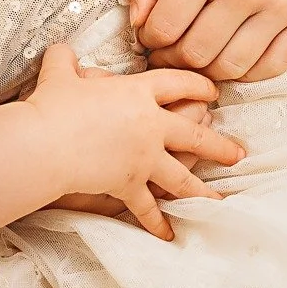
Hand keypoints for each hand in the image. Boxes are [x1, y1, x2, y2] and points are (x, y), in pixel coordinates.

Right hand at [24, 45, 243, 239]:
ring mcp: (144, 159)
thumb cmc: (54, 104)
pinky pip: (148, 208)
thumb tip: (62, 52)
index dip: (197, 85)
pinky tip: (170, 235)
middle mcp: (151, 126)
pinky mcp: (130, 186)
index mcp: (138, 92)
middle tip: (239, 153)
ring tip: (220, 200)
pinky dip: (158, 223)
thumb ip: (66, 59)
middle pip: (194, 133)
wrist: (47, 143)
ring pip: (182, 176)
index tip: (212, 92)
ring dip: (203, 190)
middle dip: (219, 145)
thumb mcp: (59, 72)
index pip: (177, 83)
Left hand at [126, 0, 286, 81]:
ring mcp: (283, 4)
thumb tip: (138, 22)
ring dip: (207, 70)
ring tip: (198, 54)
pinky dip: (247, 73)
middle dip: (173, 59)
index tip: (151, 36)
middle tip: (169, 51)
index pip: (165, 29)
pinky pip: (272, 68)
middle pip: (196, 54)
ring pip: (232, 67)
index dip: (149, 40)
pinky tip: (231, 55)